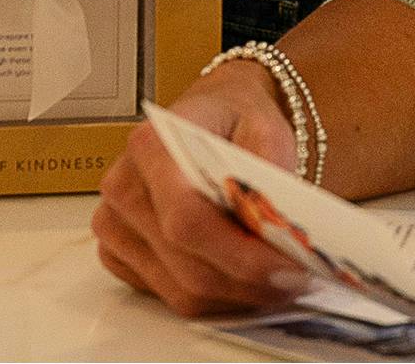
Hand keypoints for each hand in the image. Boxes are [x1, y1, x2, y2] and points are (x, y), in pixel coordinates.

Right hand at [91, 61, 314, 316]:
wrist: (212, 116)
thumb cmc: (234, 120)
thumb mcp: (266, 128)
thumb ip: (271, 174)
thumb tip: (280, 227)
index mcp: (151, 146)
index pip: (188, 221)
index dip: (241, 255)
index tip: (288, 266)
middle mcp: (124, 187)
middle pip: (188, 267)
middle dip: (251, 283)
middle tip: (298, 278)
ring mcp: (115, 225)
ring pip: (183, 292)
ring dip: (239, 295)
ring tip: (279, 279)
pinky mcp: (119, 254)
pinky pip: (172, 296)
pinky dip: (216, 297)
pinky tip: (243, 276)